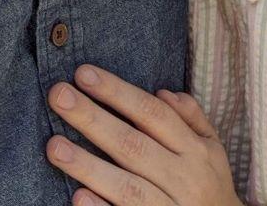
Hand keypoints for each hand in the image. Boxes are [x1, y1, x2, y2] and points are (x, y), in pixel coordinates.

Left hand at [45, 64, 240, 205]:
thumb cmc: (211, 188)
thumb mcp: (213, 151)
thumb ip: (191, 119)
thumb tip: (162, 92)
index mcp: (195, 152)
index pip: (153, 114)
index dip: (118, 92)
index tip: (83, 73)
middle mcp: (184, 180)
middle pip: (133, 145)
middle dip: (93, 118)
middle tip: (58, 95)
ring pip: (127, 187)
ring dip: (89, 166)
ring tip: (54, 145)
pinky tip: (78, 197)